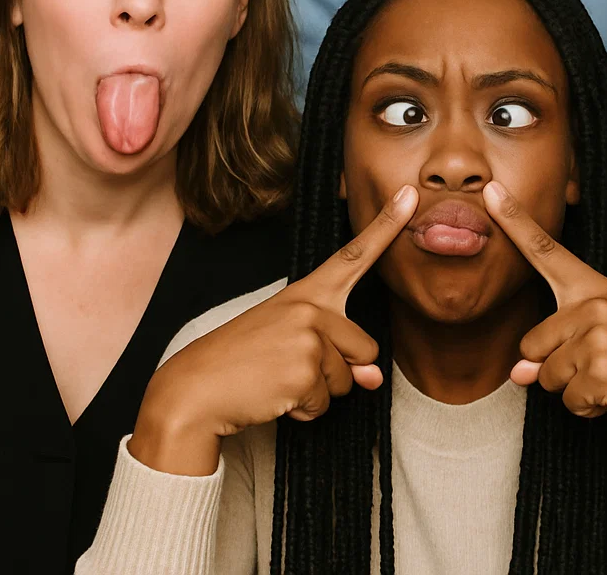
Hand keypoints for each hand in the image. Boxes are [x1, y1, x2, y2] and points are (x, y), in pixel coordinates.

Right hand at [130, 185, 418, 474]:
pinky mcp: (302, 371)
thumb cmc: (246, 361)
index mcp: (308, 292)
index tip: (410, 195)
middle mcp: (311, 307)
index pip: (354, 254)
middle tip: (290, 365)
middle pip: (365, 349)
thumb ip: (340, 353)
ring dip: (319, 392)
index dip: (386, 225)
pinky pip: (326, 404)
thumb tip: (372, 378)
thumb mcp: (296, 348)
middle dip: (339, 370)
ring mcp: (308, 337)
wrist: (196, 387)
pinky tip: (274, 395)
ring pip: (348, 381)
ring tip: (279, 378)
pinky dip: (304, 411)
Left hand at [483, 180, 606, 488]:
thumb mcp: (604, 344)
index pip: (546, 249)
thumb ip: (556, 349)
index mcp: (594, 288)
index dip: (514, 219)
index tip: (490, 189)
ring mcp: (596, 335)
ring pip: (546, 377)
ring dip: (574, 390)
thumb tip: (518, 375)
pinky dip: (588, 409)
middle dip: (556, 368)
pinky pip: (567, 400)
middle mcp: (592, 304)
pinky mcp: (600, 370)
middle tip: (604, 366)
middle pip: (531, 345)